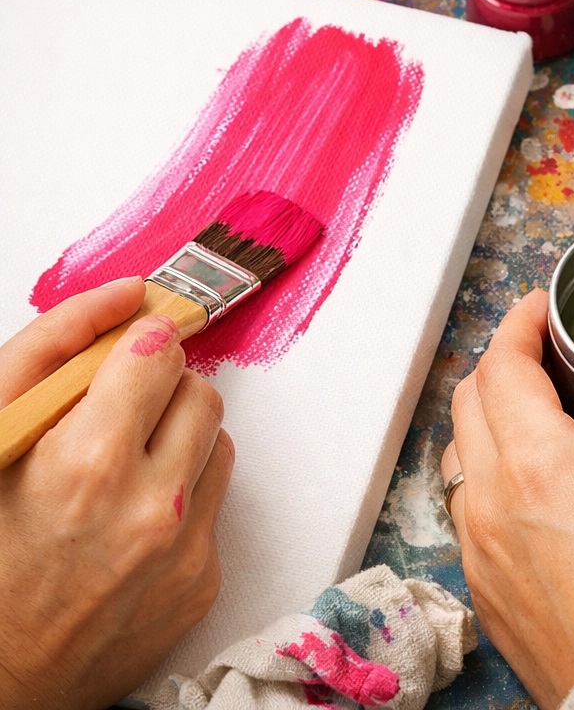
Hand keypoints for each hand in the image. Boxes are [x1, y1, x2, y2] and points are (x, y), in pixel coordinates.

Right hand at [0, 278, 234, 709]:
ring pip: (217, 441)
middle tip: (120, 414)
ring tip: (124, 468)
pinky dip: (185, 494)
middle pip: (201, 392)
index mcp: (89, 466)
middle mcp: (152, 510)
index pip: (160, 354)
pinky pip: (217, 501)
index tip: (126, 355)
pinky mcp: (203, 582)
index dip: (138, 348)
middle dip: (164, 390)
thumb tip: (126, 296)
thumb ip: (51, 350)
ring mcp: (185, 550)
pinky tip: (132, 519)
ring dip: (179, 438)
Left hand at [442, 290, 573, 709]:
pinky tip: (533, 482)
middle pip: (470, 400)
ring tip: (540, 408)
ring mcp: (484, 556)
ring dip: (489, 417)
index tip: (543, 308)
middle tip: (549, 349)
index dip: (519, 323)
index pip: (503, 367)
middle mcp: (497, 509)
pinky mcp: (488, 595)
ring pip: (460, 454)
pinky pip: (465, 508)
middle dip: (504, 361)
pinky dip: (486, 473)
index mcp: (545, 473)